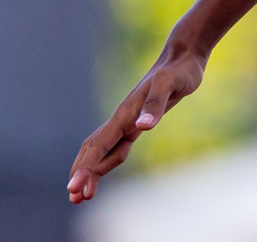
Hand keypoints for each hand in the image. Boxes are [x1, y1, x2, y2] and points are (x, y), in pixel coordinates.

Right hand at [66, 46, 205, 203]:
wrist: (183, 57)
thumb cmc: (179, 71)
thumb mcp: (170, 85)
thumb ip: (155, 105)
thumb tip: (142, 127)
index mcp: (125, 114)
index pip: (99, 146)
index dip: (86, 168)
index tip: (74, 188)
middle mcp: (121, 118)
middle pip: (94, 150)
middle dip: (82, 173)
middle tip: (74, 199)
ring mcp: (127, 120)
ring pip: (102, 150)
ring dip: (91, 171)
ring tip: (83, 195)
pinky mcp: (137, 122)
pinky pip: (115, 146)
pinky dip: (105, 162)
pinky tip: (100, 173)